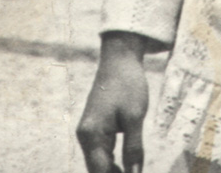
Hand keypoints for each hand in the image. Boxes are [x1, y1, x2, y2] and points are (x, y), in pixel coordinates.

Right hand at [76, 32, 151, 172]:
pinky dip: (112, 163)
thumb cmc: (128, 85)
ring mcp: (88, 132)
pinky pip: (101, 153)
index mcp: (92, 134)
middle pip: (97, 170)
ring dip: (113, 172)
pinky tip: (126, 167)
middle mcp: (85, 135)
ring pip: (98, 163)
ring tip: (133, 171)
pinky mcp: (94, 128)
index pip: (101, 172)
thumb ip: (134, 149)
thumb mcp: (135, 117)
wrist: (119, 59)